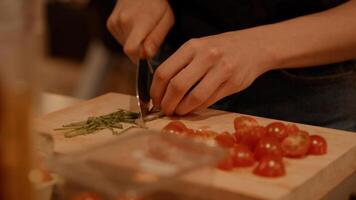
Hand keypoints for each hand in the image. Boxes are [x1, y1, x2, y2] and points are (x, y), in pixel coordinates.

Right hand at [107, 0, 173, 62]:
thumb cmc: (157, 4)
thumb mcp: (166, 20)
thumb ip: (156, 39)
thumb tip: (147, 55)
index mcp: (140, 22)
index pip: (131, 49)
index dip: (139, 58)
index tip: (147, 55)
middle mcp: (124, 22)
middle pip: (130, 50)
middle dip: (140, 49)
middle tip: (149, 35)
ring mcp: (115, 22)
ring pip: (125, 46)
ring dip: (135, 43)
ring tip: (142, 28)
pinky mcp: (110, 24)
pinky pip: (120, 39)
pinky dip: (128, 38)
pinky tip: (134, 26)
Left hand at [150, 30, 274, 114]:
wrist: (254, 47)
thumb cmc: (220, 49)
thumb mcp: (199, 47)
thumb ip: (182, 64)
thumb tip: (161, 90)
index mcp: (192, 46)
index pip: (164, 72)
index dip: (155, 91)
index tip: (154, 100)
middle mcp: (206, 56)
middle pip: (177, 86)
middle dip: (167, 103)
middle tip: (165, 110)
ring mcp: (221, 69)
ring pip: (194, 97)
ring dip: (182, 109)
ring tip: (178, 111)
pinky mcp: (233, 83)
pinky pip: (209, 101)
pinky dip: (197, 108)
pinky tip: (192, 108)